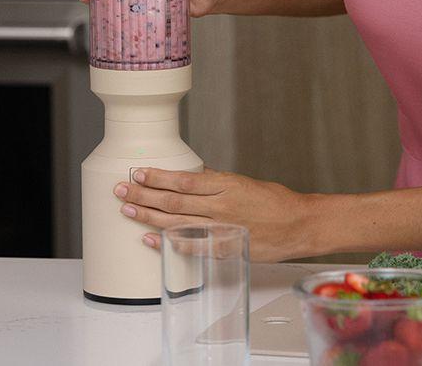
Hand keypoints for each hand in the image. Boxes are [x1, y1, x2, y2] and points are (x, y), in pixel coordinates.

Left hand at [114, 168, 318, 261]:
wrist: (301, 225)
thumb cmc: (276, 202)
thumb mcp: (245, 182)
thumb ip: (216, 181)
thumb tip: (191, 175)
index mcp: (227, 185)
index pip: (183, 179)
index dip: (157, 176)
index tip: (137, 173)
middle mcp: (222, 206)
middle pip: (173, 200)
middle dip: (143, 195)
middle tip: (121, 190)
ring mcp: (222, 228)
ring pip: (177, 221)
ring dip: (149, 216)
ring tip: (128, 210)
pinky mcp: (226, 248)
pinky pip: (192, 246)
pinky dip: (169, 243)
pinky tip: (150, 238)